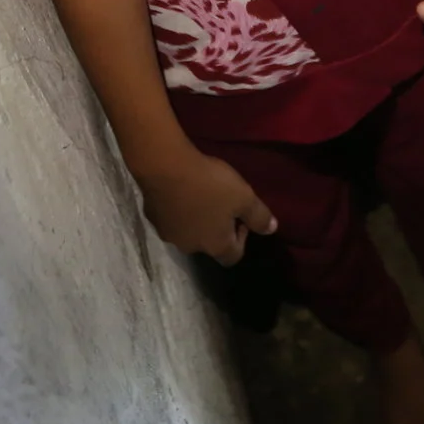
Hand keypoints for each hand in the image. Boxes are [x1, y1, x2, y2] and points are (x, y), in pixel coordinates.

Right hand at [136, 149, 276, 265]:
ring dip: (196, 219)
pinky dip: (178, 209)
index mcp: (215, 246)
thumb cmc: (209, 184)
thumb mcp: (244, 197)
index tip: (241, 217)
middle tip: (222, 202)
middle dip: (217, 227)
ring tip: (199, 194)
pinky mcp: (152, 218)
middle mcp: (190, 247)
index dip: (241, 239)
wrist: (165, 166)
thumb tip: (272, 230)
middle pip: (209, 245)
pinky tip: (180, 189)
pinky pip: (171, 218)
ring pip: (188, 232)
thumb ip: (260, 216)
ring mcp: (168, 234)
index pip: (233, 257)